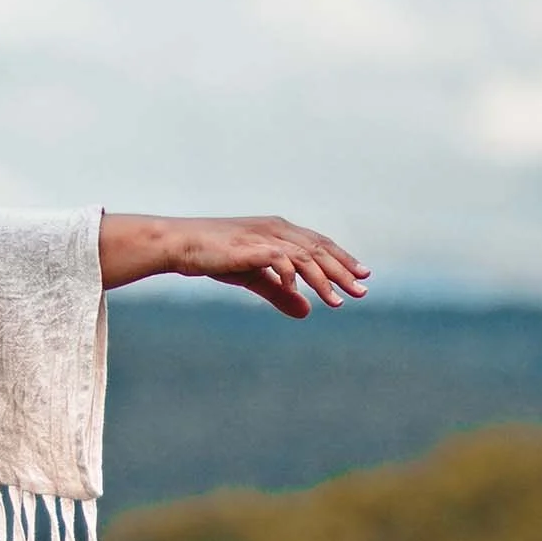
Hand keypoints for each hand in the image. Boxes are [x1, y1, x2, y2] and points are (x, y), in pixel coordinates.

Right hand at [98, 213, 367, 317]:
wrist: (179, 243)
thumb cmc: (213, 256)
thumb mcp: (253, 277)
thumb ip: (280, 292)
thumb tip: (307, 311)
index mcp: (278, 230)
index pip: (319, 244)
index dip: (342, 259)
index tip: (362, 275)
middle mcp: (276, 229)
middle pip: (319, 250)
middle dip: (343, 271)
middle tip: (362, 290)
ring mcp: (263, 236)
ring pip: (305, 256)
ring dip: (324, 279)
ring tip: (338, 301)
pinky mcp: (250, 246)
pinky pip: (280, 260)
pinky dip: (293, 276)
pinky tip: (301, 294)